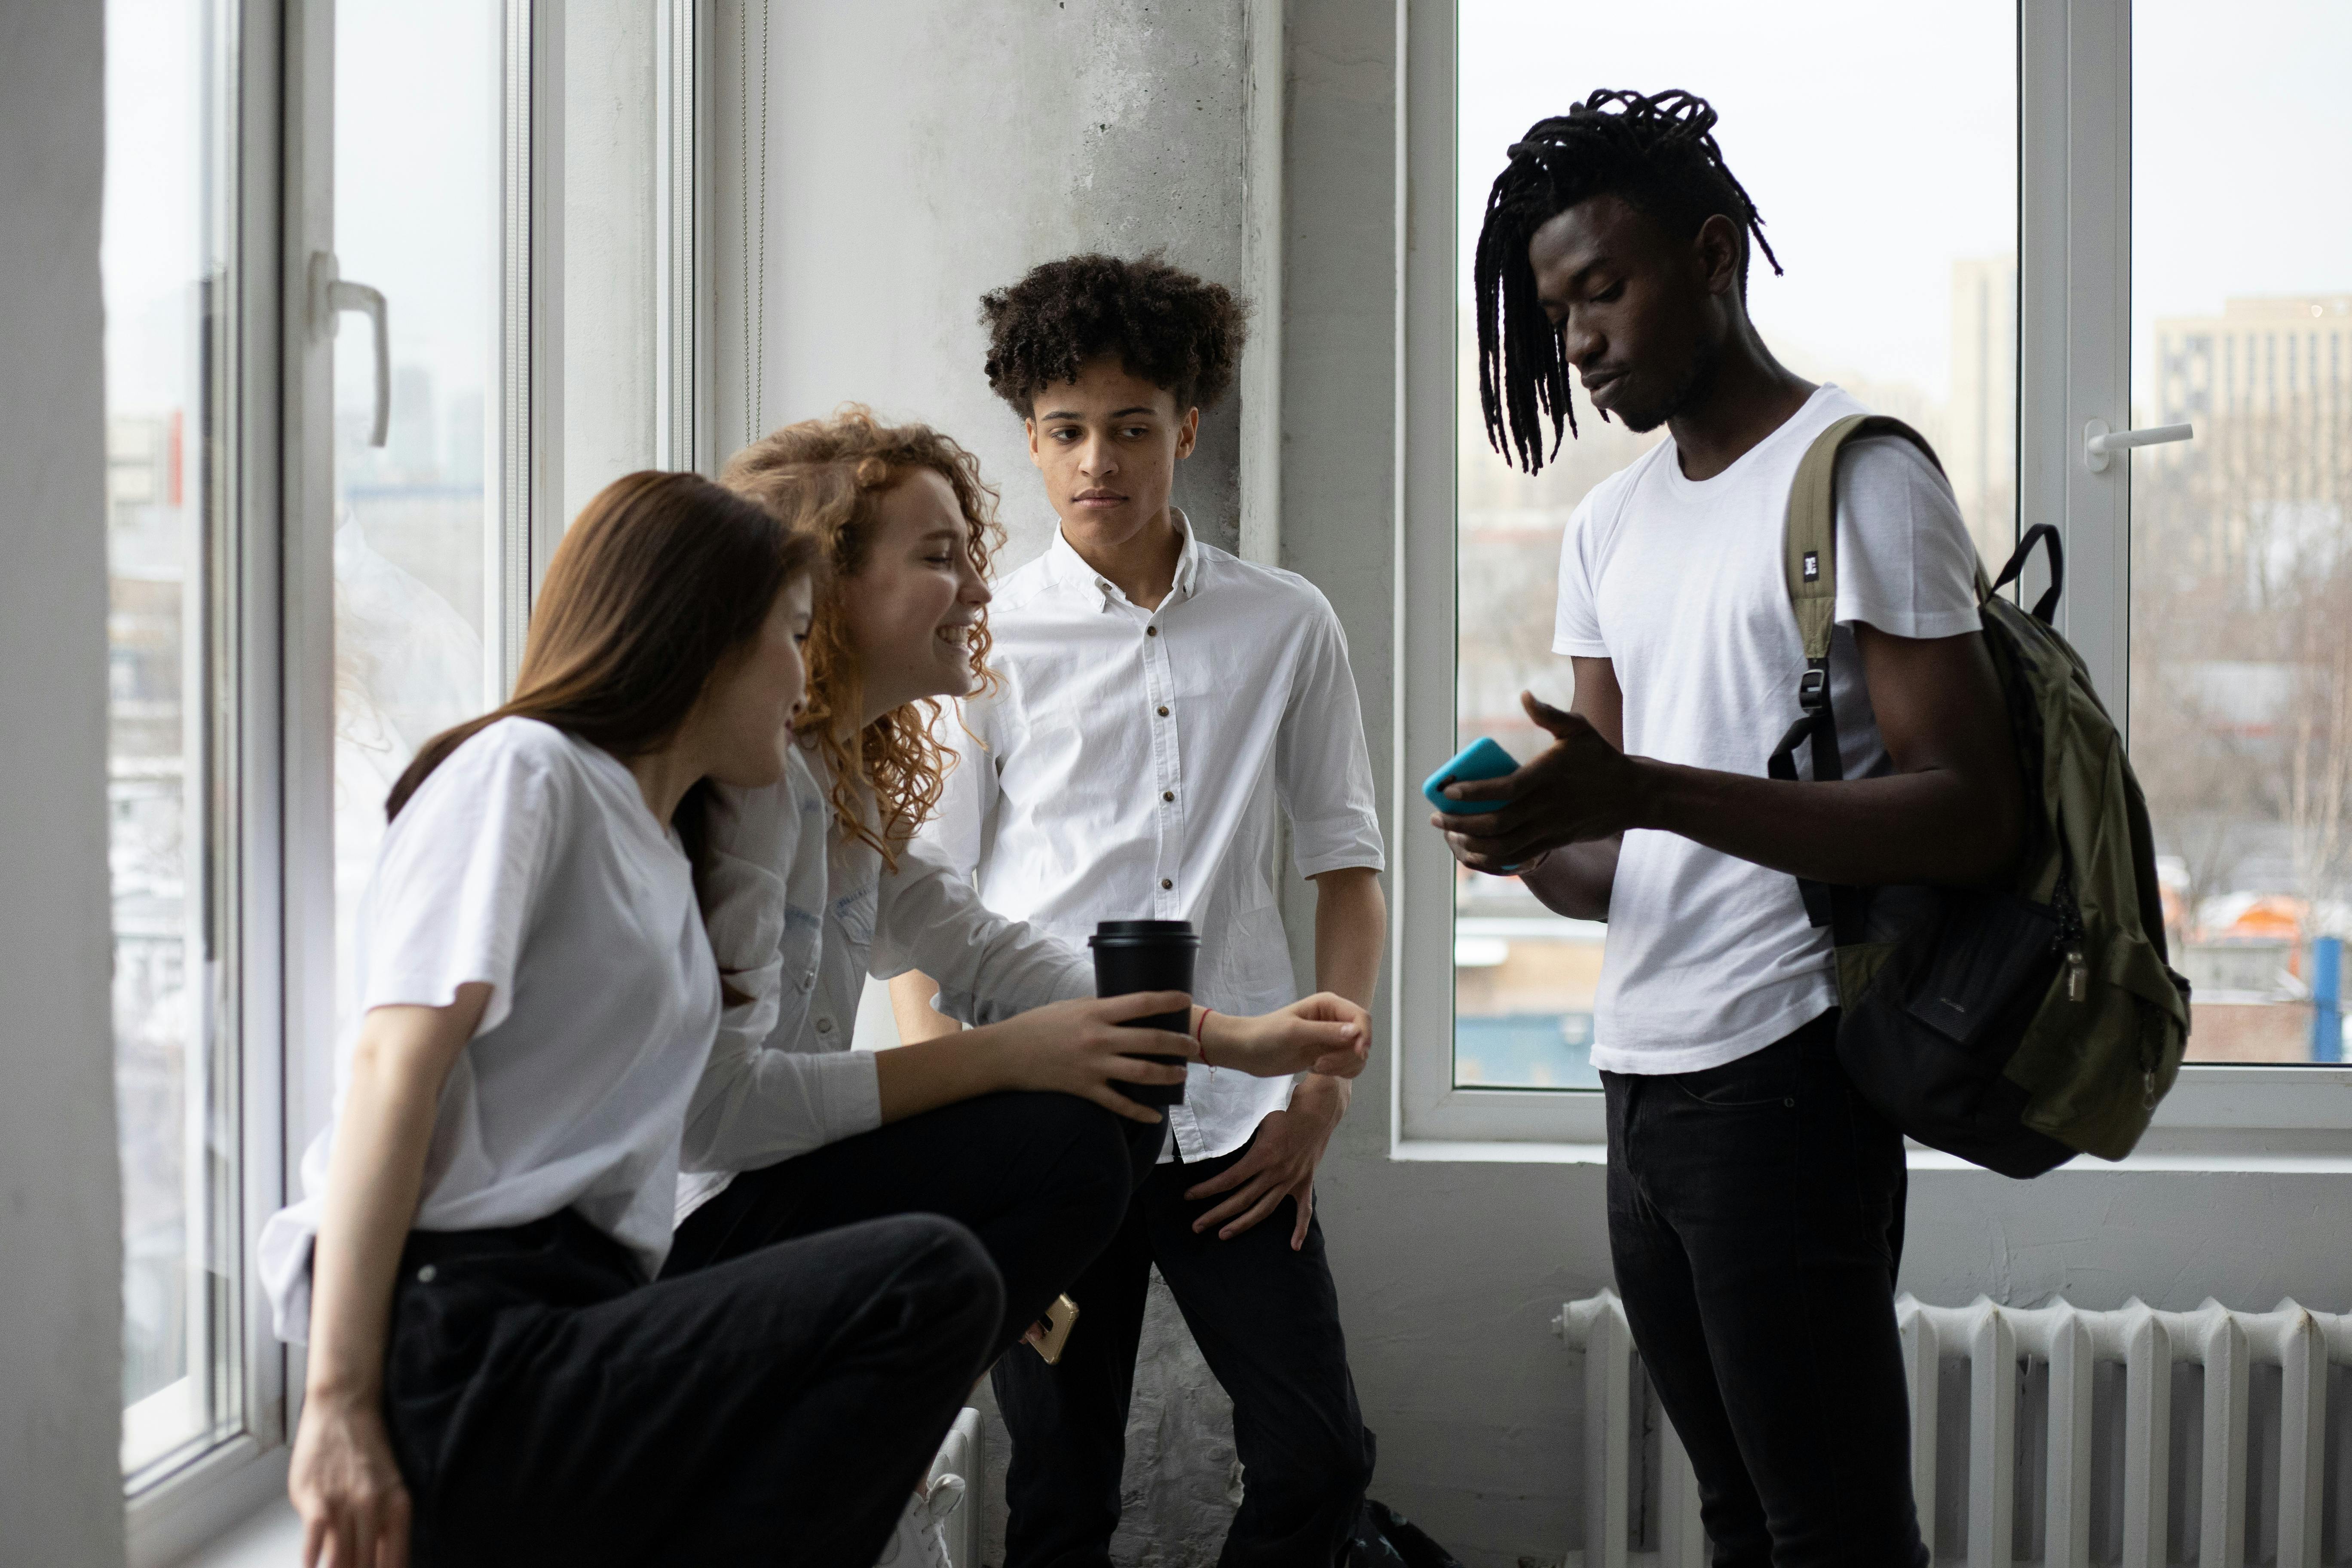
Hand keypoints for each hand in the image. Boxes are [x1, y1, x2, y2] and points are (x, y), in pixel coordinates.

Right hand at [290, 1391, 410, 1567]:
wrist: (345, 1409)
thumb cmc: (366, 1451)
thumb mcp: (389, 1487)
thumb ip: (384, 1525)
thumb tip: (381, 1560)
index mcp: (398, 1507)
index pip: (394, 1562)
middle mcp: (374, 1509)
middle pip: (365, 1564)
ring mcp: (344, 1504)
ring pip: (342, 1558)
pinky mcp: (316, 1498)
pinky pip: (315, 1539)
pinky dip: (312, 1559)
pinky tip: (310, 1566)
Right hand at [989, 992, 1197, 1123]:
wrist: (1006, 1055)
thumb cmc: (1037, 1025)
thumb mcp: (1069, 1007)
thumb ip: (1098, 1008)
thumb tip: (1125, 1008)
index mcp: (1094, 1012)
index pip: (1141, 1003)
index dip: (1168, 1001)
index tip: (1187, 999)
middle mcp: (1098, 1038)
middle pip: (1150, 1040)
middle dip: (1177, 1043)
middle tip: (1194, 1045)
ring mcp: (1092, 1066)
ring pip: (1141, 1072)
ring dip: (1167, 1074)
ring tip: (1181, 1075)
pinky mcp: (1084, 1089)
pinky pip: (1118, 1104)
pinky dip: (1140, 1112)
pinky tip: (1156, 1116)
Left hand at [1184, 1075, 1347, 1245]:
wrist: (1317, 1114)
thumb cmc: (1284, 1114)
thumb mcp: (1257, 1121)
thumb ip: (1240, 1135)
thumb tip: (1216, 1140)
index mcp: (1262, 1156)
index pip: (1229, 1179)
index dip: (1207, 1189)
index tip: (1189, 1196)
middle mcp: (1275, 1173)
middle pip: (1242, 1200)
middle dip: (1216, 1214)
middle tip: (1197, 1226)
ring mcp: (1291, 1181)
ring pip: (1264, 1209)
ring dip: (1243, 1224)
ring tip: (1224, 1234)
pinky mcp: (1304, 1184)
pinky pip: (1303, 1211)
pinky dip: (1299, 1229)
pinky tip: (1293, 1246)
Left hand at [1203, 993, 1368, 1078]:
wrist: (1247, 1050)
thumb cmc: (1265, 1035)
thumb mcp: (1295, 1032)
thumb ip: (1326, 1032)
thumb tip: (1356, 1033)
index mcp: (1329, 1004)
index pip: (1361, 1017)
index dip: (1364, 1036)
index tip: (1356, 1053)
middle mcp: (1334, 1019)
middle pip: (1362, 1039)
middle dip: (1348, 1056)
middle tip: (1321, 1063)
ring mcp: (1331, 1038)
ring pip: (1357, 1055)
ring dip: (1343, 1066)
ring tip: (1317, 1067)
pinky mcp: (1327, 1054)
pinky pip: (1347, 1065)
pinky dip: (1339, 1072)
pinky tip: (1317, 1069)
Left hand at [1430, 691, 1648, 874]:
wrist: (1633, 794)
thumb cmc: (1600, 757)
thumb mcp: (1578, 729)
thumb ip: (1550, 714)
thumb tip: (1524, 695)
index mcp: (1547, 777)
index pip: (1503, 789)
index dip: (1473, 793)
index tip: (1447, 791)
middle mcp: (1547, 806)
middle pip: (1497, 822)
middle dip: (1461, 823)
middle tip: (1437, 817)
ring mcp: (1552, 828)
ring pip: (1505, 845)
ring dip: (1473, 844)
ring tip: (1450, 836)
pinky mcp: (1556, 842)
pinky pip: (1520, 856)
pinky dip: (1494, 858)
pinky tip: (1475, 852)